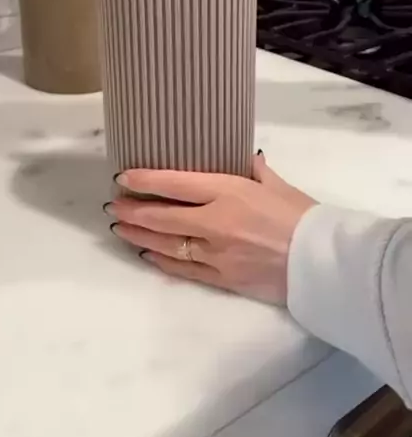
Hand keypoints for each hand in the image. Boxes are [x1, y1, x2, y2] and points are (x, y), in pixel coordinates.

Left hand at [105, 153, 315, 305]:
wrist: (322, 263)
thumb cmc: (303, 216)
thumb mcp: (277, 185)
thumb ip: (255, 171)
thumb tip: (246, 157)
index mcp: (228, 192)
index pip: (175, 184)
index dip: (145, 181)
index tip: (123, 177)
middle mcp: (215, 222)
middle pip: (163, 217)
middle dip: (134, 210)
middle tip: (114, 204)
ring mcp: (215, 254)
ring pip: (167, 244)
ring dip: (140, 235)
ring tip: (121, 227)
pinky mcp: (222, 278)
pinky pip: (184, 270)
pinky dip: (162, 261)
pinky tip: (147, 254)